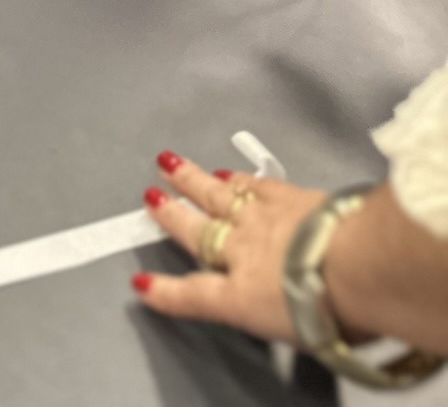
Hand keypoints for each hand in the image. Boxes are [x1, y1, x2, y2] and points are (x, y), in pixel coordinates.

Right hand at [135, 153, 324, 340]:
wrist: (357, 265)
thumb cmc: (336, 311)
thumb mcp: (309, 337)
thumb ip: (297, 323)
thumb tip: (304, 323)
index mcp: (242, 296)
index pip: (195, 295)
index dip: (167, 292)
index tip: (144, 285)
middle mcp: (243, 252)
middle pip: (197, 231)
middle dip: (172, 215)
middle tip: (151, 197)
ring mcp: (263, 219)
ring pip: (217, 195)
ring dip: (192, 179)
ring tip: (172, 164)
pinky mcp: (287, 196)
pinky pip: (253, 184)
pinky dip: (238, 178)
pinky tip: (230, 172)